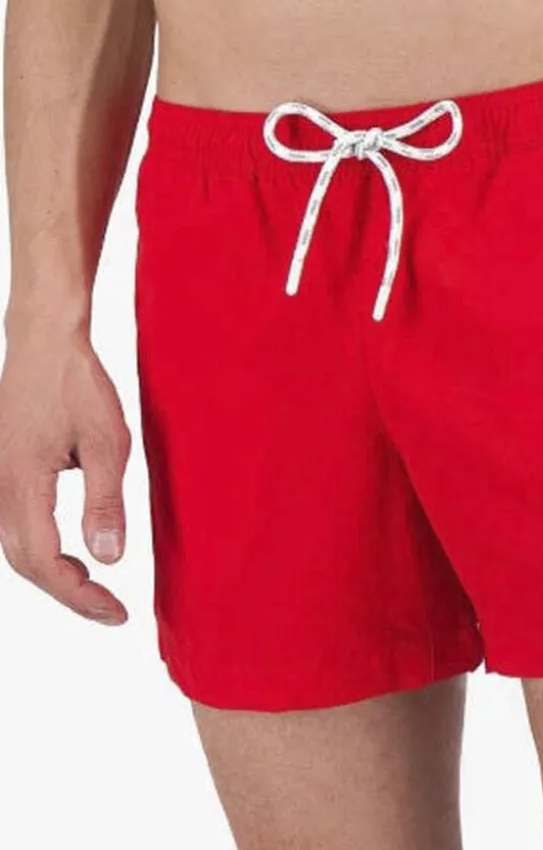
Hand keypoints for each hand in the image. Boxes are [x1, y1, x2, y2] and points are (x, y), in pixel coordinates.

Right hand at [0, 325, 129, 623]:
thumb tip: (109, 559)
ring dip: (52, 573)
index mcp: (20, 485)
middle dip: (68, 593)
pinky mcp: (1, 470)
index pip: (45, 562)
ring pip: (15, 546)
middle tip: (110, 608)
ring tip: (94, 587)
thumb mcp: (107, 442)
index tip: (116, 613)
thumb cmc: (78, 385)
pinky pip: (13, 525)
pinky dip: (39, 549)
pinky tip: (68, 552)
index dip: (79, 596)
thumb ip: (105, 502)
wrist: (45, 343)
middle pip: (25, 563)